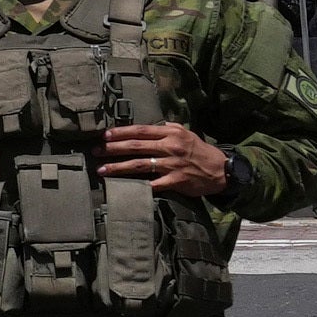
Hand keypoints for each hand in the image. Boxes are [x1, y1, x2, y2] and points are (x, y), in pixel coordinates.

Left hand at [99, 121, 231, 199]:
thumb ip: (165, 129)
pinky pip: (153, 184)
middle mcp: (170, 147)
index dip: (120, 132)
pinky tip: (123, 188)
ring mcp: (172, 164)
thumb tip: (147, 128)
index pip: (140, 131)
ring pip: (140, 165)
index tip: (104, 136)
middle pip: (136, 146)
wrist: (221, 170)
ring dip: (118, 167)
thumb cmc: (199, 151)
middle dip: (112, 149)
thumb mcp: (185, 133)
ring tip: (101, 170)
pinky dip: (139, 186)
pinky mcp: (176, 181)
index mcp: (171, 133)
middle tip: (95, 152)